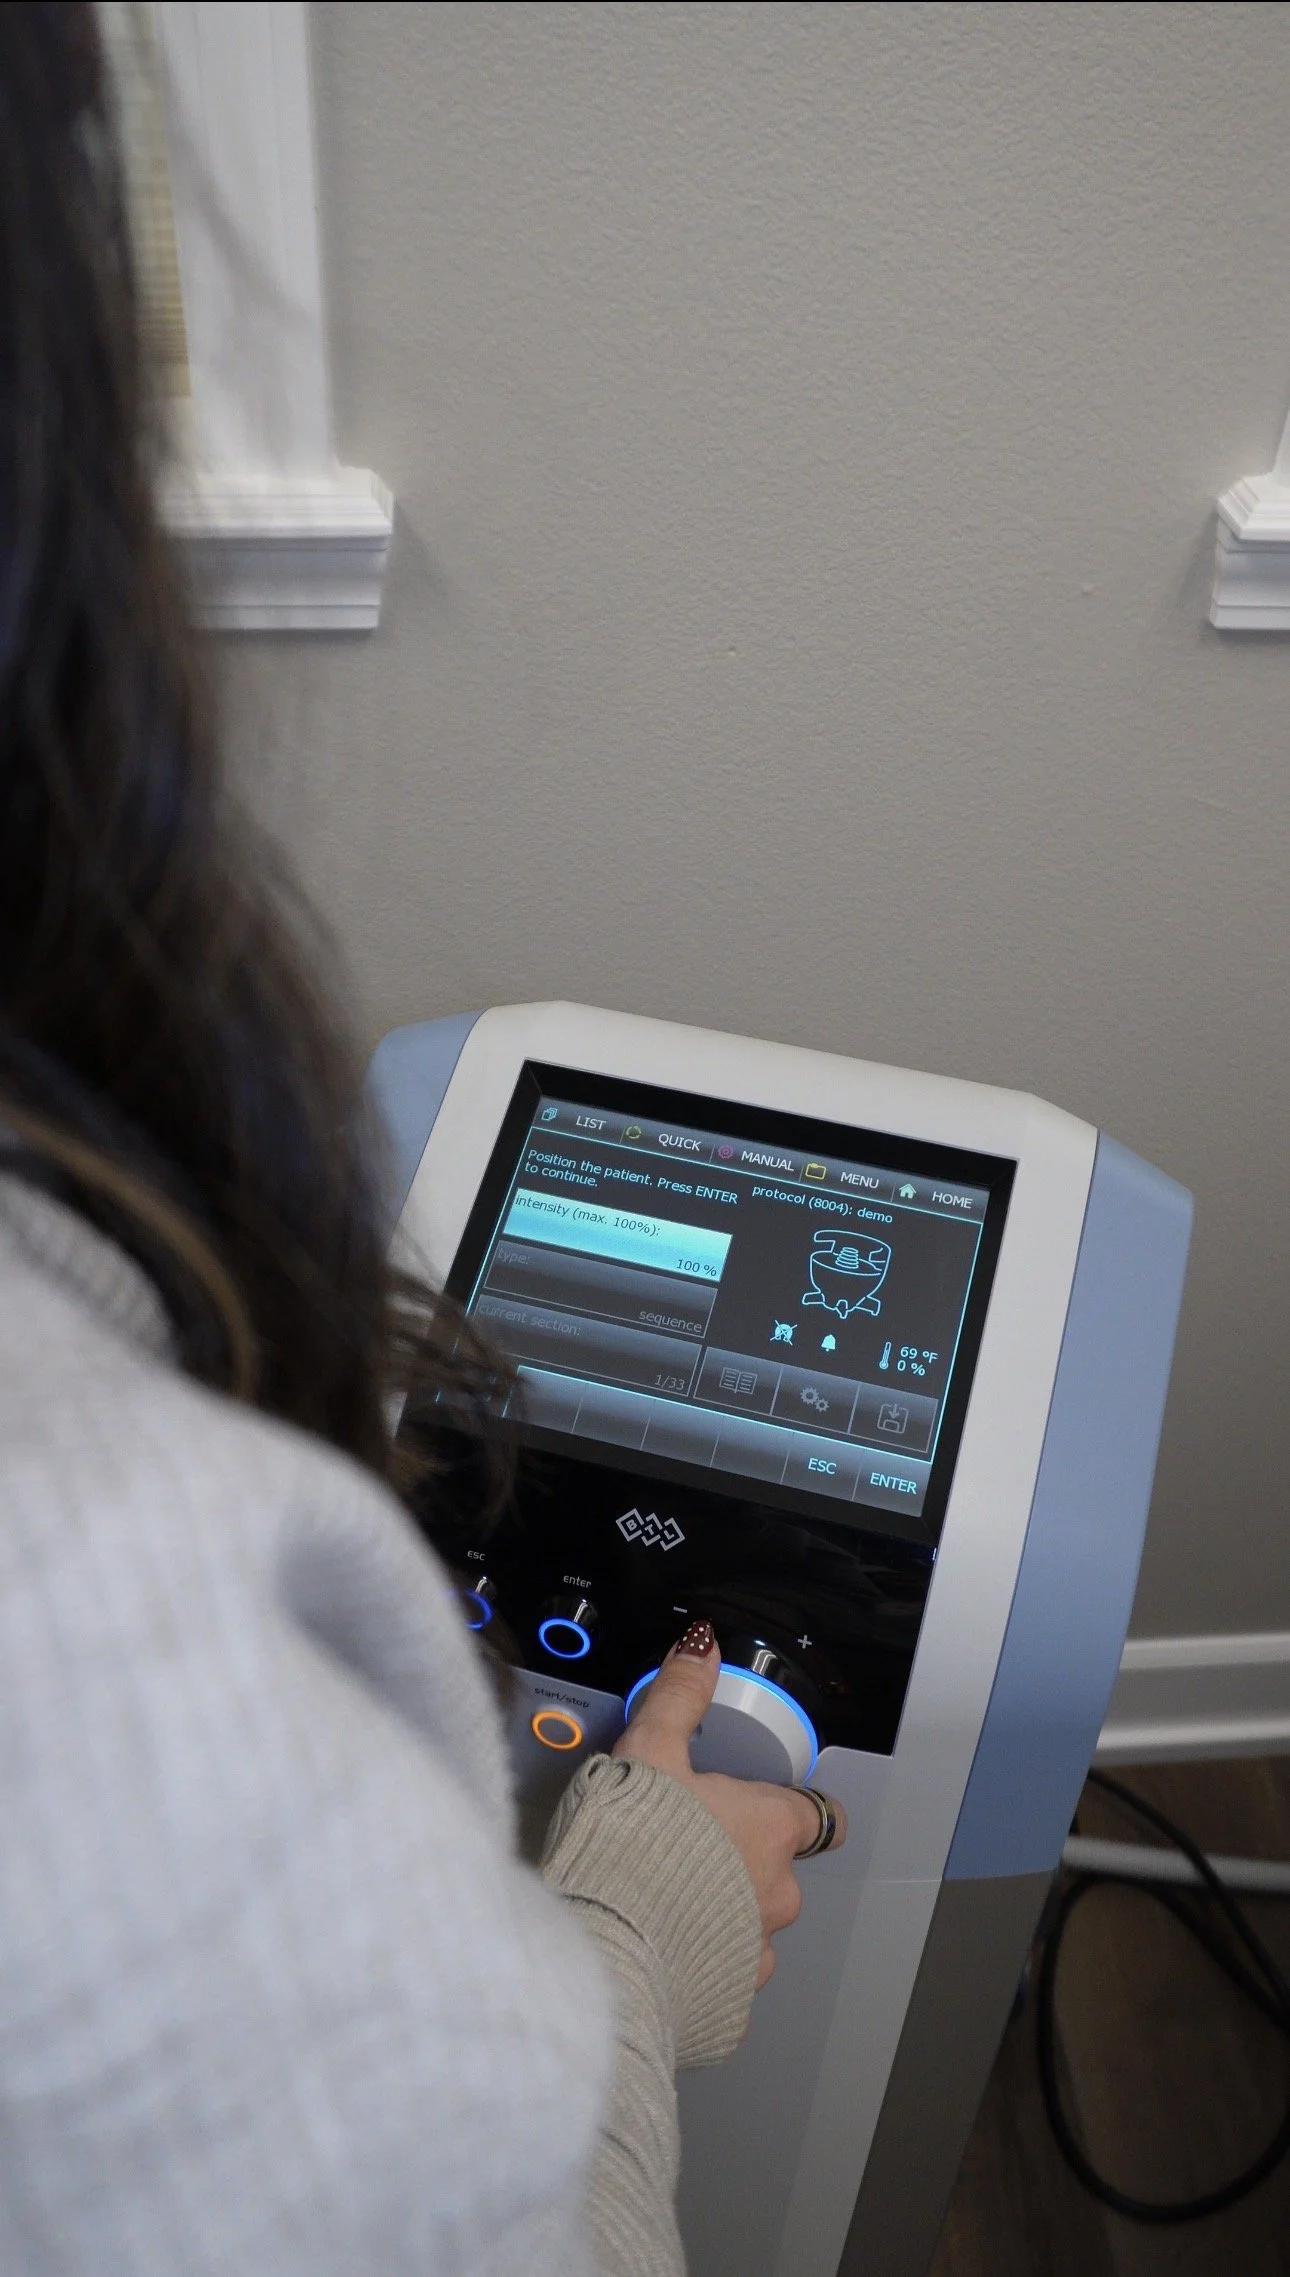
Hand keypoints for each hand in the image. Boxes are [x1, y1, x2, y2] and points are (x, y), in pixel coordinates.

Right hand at [613, 1624, 845, 1986]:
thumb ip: (680, 1695)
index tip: (770, 1806)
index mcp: (770, 1830)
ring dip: (719, 1915)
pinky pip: (720, 1979)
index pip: (818, 1816)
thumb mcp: (650, 1750)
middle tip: (685, 1849)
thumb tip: (700, 1647)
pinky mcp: (726, 2007)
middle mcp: (776, 1895)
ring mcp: (753, 1954)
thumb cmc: (629, 1851)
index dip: (792, 1808)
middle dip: (741, 1863)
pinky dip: (697, 1966)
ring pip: (750, 1927)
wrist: (602, 1953)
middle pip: (778, 1872)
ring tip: (662, 1901)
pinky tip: (656, 1949)